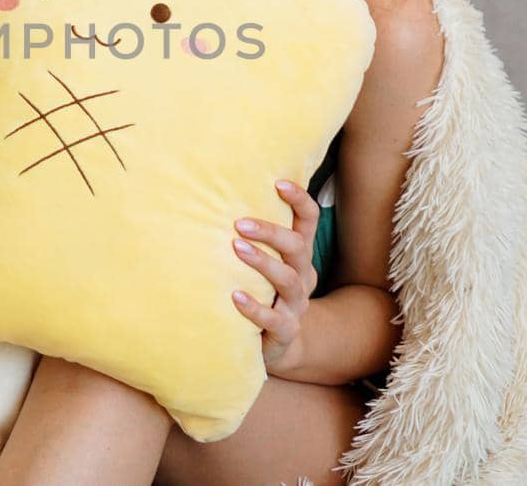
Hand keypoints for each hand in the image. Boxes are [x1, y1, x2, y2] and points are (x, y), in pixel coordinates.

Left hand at [230, 179, 321, 374]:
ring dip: (262, 262)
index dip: (299, 200)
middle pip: (298, 247)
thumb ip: (253, 237)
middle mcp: (302, 276)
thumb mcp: (267, 262)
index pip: (309, 220)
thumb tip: (217, 195)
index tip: (277, 182)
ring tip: (236, 248)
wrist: (281, 344)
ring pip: (288, 280)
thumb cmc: (265, 292)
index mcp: (299, 255)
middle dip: (271, 232)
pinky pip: (274, 320)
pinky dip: (254, 308)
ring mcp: (295, 305)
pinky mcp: (284, 332)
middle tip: (240, 223)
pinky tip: (234, 296)